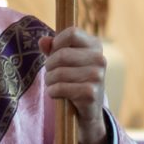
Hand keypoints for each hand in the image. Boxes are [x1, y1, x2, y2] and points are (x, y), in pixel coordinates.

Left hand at [43, 29, 110, 143]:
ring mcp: (97, 76)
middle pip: (61, 54)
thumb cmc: (75, 79)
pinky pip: (60, 88)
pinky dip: (52, 92)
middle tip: (50, 73)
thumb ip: (53, 48)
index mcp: (95, 46)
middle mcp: (100, 59)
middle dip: (49, 65)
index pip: (72, 33)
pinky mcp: (91, 93)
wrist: (89, 110)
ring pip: (59, 72)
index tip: (55, 53)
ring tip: (53, 84)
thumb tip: (43, 41)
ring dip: (49, 80)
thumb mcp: (65, 61)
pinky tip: (56, 94)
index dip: (57, 43)